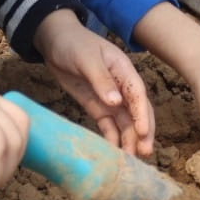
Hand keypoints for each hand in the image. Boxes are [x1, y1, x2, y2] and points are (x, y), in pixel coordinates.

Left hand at [34, 9, 154, 155]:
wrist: (54, 41)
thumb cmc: (73, 43)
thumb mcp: (86, 59)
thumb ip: (101, 79)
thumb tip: (116, 102)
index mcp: (124, 70)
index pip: (138, 95)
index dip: (142, 115)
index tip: (143, 133)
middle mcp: (121, 87)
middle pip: (137, 112)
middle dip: (142, 133)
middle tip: (144, 153)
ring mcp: (110, 98)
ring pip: (124, 122)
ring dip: (129, 139)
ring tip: (130, 159)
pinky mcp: (97, 107)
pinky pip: (108, 125)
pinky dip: (112, 138)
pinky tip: (114, 152)